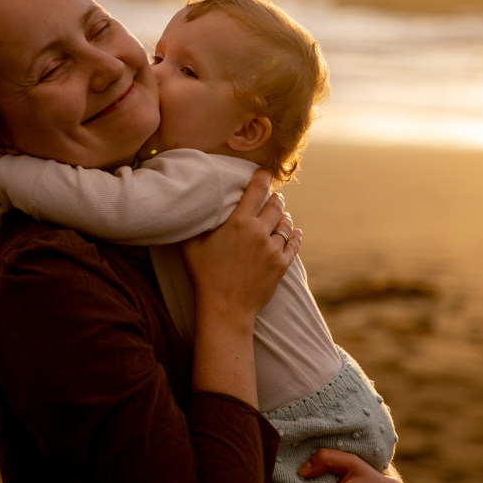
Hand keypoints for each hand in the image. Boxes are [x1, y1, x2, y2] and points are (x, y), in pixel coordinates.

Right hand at [181, 169, 300, 334]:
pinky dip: (295, 236)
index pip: (257, 189)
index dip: (262, 177)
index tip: (264, 173)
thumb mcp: (191, 247)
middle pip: (276, 204)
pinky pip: (294, 244)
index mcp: (239, 222)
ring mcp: (273, 249)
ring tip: (280, 215)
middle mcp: (260, 232)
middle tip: (271, 196)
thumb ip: (193, 224)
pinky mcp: (282, 265)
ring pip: (287, 223)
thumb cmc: (205, 277)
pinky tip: (295, 232)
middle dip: (274, 198)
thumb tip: (187, 207)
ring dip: (284, 217)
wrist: (225, 309)